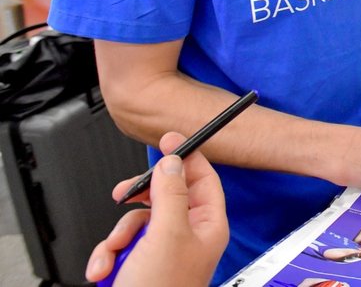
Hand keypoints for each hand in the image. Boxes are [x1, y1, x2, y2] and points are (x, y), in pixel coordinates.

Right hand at [85, 131, 227, 286]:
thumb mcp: (166, 233)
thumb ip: (170, 193)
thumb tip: (173, 161)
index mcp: (208, 224)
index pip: (203, 179)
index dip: (187, 156)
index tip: (169, 138)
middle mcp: (189, 235)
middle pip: (165, 196)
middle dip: (139, 198)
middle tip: (124, 192)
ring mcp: (165, 251)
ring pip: (138, 222)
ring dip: (117, 236)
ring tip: (114, 252)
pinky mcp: (142, 265)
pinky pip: (123, 245)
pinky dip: (108, 255)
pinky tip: (104, 269)